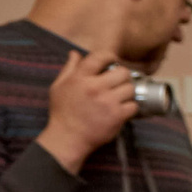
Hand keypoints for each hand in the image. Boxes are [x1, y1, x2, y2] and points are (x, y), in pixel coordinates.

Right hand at [38, 48, 137, 171]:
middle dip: (123, 76)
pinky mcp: (117, 115)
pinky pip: (133, 105)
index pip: (100, 57)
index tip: (112, 61)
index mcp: (80, 78)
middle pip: (123, 72)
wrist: (68, 137)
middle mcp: (95, 87)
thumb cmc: (63, 112)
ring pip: (130, 88)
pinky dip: (130, 107)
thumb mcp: (59, 86)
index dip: (110, 56)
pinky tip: (122, 109)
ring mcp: (107, 101)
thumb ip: (69, 69)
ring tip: (120, 96)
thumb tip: (75, 53)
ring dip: (128, 92)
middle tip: (119, 82)